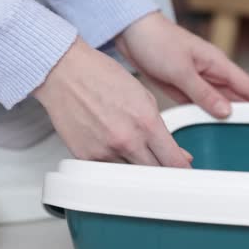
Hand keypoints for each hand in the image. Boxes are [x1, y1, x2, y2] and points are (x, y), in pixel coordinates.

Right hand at [34, 37, 192, 167]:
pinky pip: (107, 172)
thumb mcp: (144, 97)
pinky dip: (114, 165)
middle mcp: (127, 140)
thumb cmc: (102, 77)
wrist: (64, 72)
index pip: (173, 161)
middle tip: (161, 165)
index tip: (183, 172)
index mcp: (146, 122)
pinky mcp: (85, 157)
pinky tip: (112, 148)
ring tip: (132, 150)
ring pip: (131, 176)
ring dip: (136, 169)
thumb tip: (179, 154)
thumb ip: (163, 130)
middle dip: (162, 171)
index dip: (182, 170)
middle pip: (155, 174)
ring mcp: (105, 151)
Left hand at [115, 12, 248, 117]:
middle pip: (238, 97)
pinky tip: (214, 129)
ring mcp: (198, 81)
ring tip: (244, 136)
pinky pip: (202, 106)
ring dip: (230, 117)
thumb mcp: (181, 70)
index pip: (248, 86)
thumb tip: (225, 111)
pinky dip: (208, 117)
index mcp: (217, 64)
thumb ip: (203, 92)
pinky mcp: (184, 87)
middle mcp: (211, 73)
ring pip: (220, 103)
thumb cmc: (157, 41)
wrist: (131, 32)